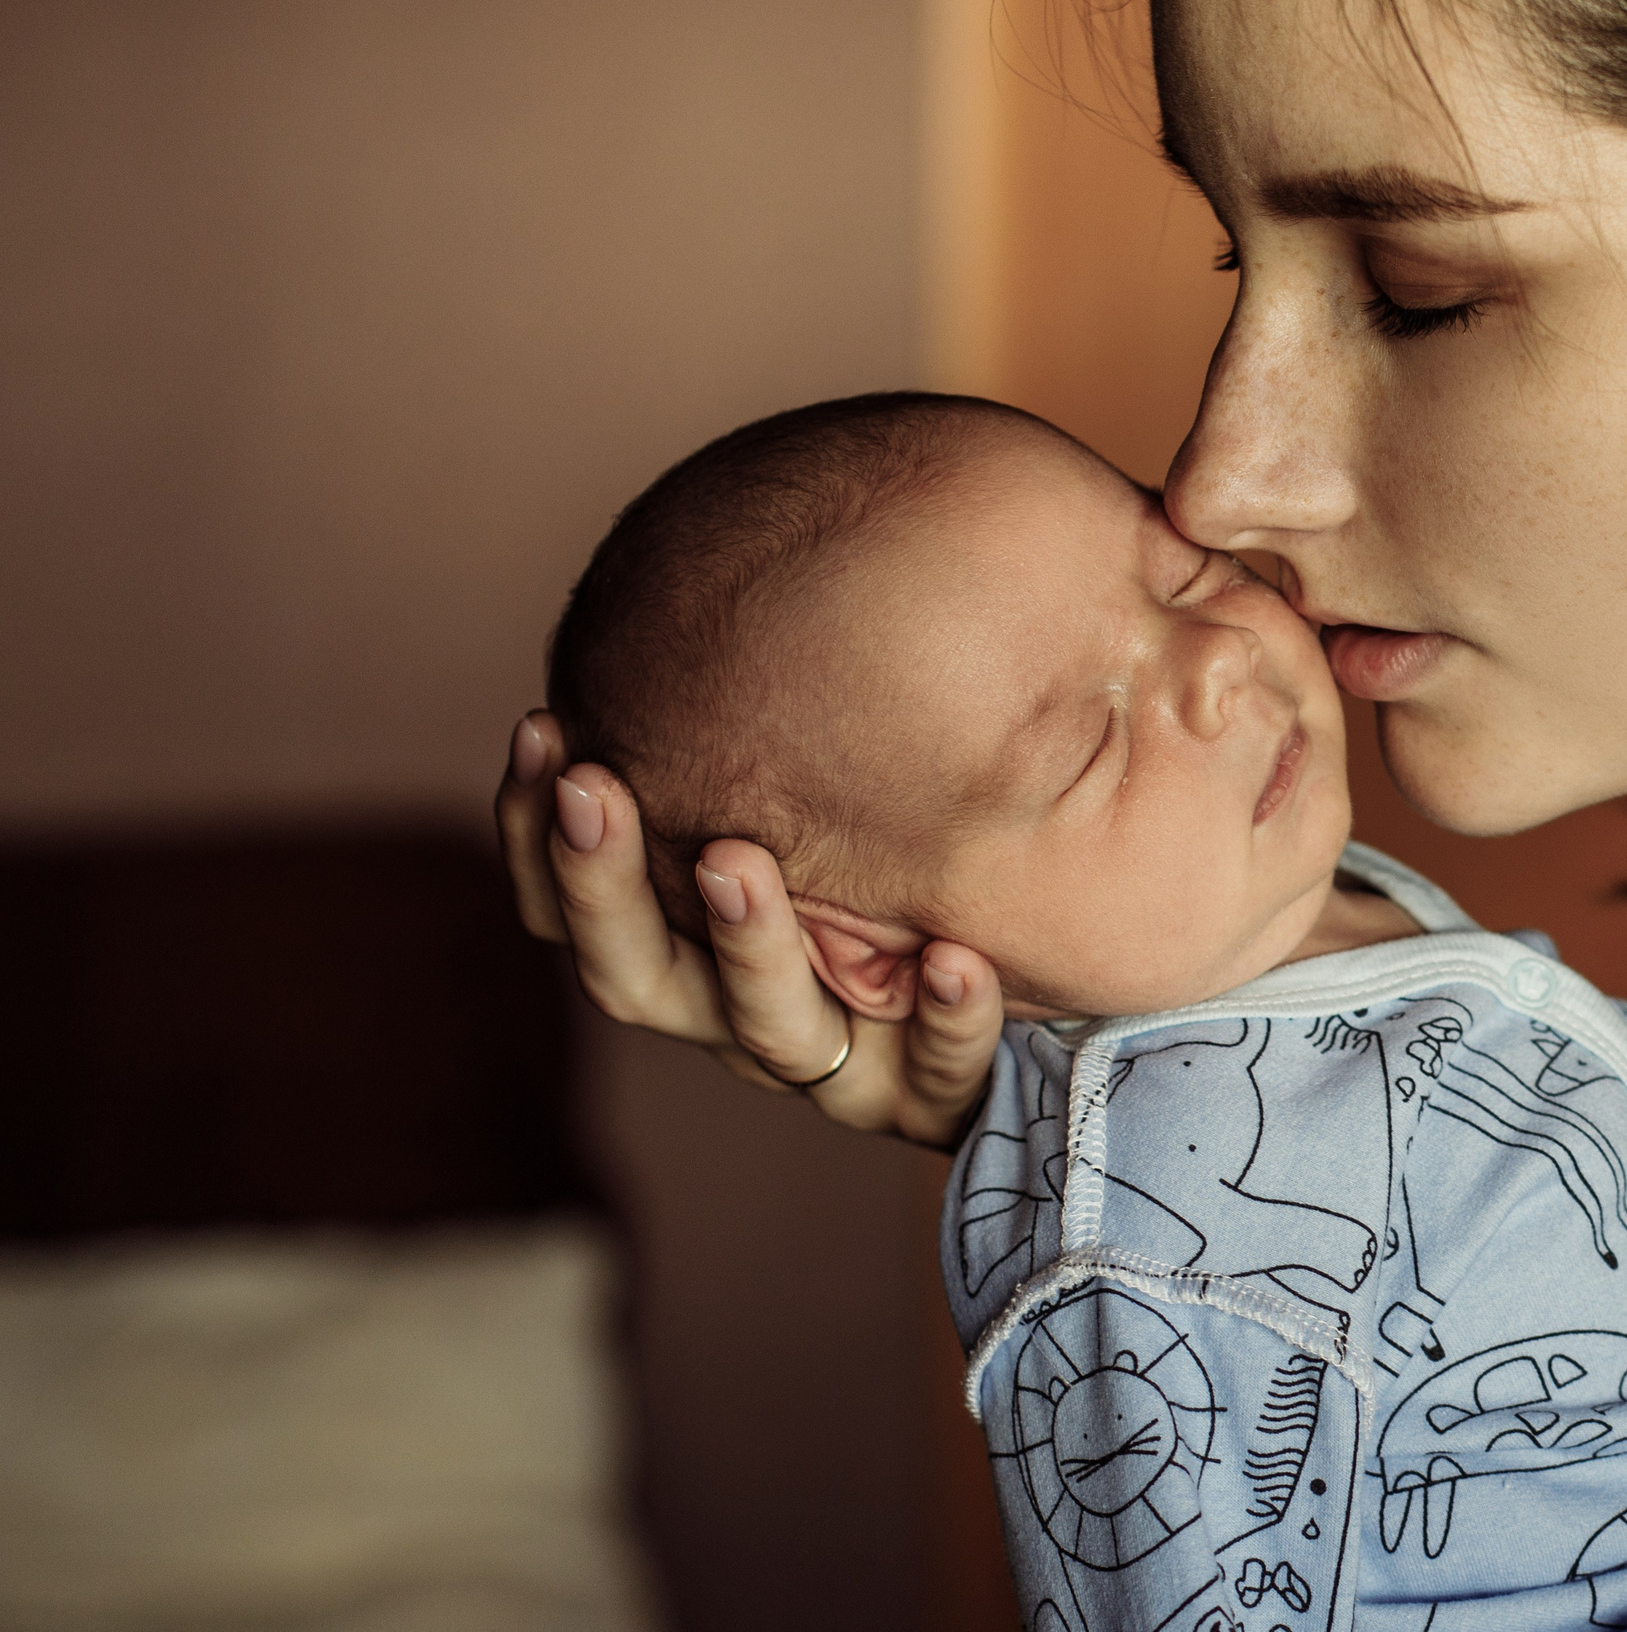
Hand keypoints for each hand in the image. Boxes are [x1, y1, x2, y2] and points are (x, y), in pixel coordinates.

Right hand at [496, 712, 1000, 1148]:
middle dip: (605, 883)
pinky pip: (939, 1068)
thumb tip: (684, 598)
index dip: (536, 832)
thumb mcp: (821, 796)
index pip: (569, 908)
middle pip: (635, 977)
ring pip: (769, 1031)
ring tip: (738, 862)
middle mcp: (740, 1016)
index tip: (543, 726)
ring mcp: (837, 1068)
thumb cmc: (898, 859)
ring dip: (751, 946)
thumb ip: (752, 736)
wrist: (1020, 989)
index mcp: (685, 951)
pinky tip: (958, 959)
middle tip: (596, 786)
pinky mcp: (933, 1098)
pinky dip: (946, 1016)